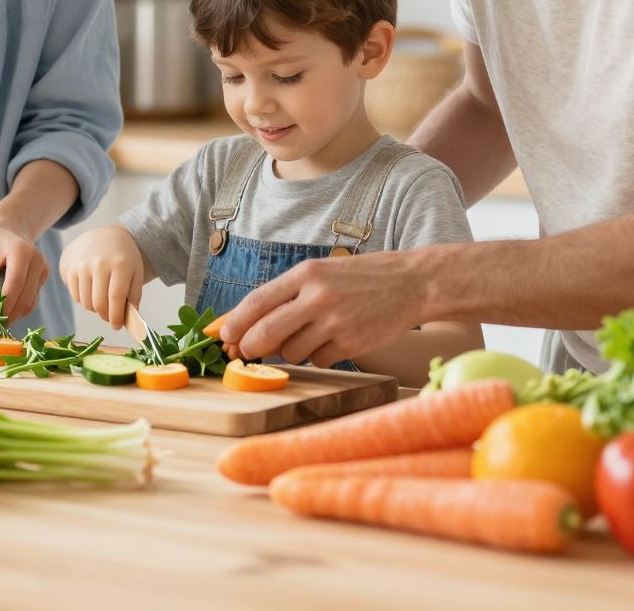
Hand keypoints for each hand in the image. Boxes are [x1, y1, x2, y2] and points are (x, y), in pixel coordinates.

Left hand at [0, 215, 47, 320]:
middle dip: (7, 314)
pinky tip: (4, 308)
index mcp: (21, 251)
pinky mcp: (42, 279)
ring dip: (12, 314)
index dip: (3, 304)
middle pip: (25, 297)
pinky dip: (18, 309)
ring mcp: (43, 271)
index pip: (15, 283)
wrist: (8, 229)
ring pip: (30, 303)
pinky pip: (31, 301)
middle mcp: (37, 261)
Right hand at [57, 226, 143, 329]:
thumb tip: (130, 320)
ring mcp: (83, 266)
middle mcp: (99, 264)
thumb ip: (134, 296)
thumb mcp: (136, 272)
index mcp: (120, 264)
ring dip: (95, 309)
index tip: (117, 326)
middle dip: (106, 316)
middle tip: (110, 317)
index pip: (116, 297)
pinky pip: (76, 297)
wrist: (102, 237)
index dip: (116, 316)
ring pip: (87, 303)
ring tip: (103, 303)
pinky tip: (92, 293)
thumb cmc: (123, 258)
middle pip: (99, 303)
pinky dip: (85, 301)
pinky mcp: (71, 269)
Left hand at [220, 248, 438, 367]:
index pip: (257, 302)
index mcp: (306, 273)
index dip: (234, 322)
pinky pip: (319, 360)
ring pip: (292, 351)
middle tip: (244, 352)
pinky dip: (319, 356)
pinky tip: (335, 339)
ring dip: (291, 350)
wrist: (412, 283)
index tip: (221, 335)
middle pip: (266, 333)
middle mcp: (318, 297)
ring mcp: (335, 323)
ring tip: (312, 332)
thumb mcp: (322, 272)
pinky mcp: (352, 344)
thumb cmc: (362, 278)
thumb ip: (288, 295)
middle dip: (250, 347)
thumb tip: (248, 324)